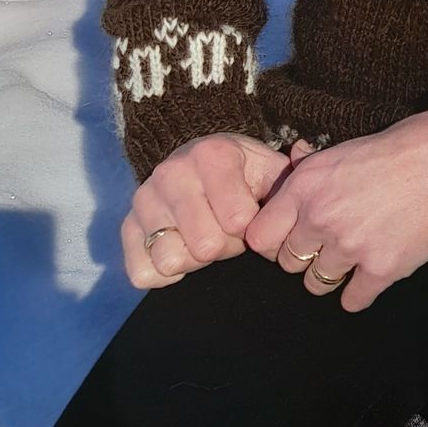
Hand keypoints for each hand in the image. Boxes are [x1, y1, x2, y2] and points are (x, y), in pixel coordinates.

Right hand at [121, 132, 292, 288]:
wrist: (197, 161)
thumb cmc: (241, 172)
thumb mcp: (268, 166)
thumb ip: (290, 171)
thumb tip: (301, 151)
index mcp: (211, 155)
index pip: (238, 221)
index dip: (251, 229)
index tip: (249, 216)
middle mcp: (171, 173)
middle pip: (206, 247)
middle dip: (225, 247)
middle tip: (226, 231)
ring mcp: (144, 200)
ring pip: (173, 261)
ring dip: (194, 260)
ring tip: (203, 237)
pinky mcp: (126, 227)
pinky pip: (143, 274)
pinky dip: (166, 273)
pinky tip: (181, 249)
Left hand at [244, 106, 427, 311]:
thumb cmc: (397, 149)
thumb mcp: (341, 150)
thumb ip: (309, 168)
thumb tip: (292, 158)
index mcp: (305, 187)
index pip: (258, 237)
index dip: (272, 242)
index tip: (290, 239)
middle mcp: (320, 218)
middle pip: (288, 264)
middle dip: (305, 257)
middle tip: (329, 246)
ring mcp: (350, 246)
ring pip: (317, 284)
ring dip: (333, 275)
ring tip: (353, 257)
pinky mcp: (382, 268)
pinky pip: (352, 301)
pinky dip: (360, 293)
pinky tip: (371, 275)